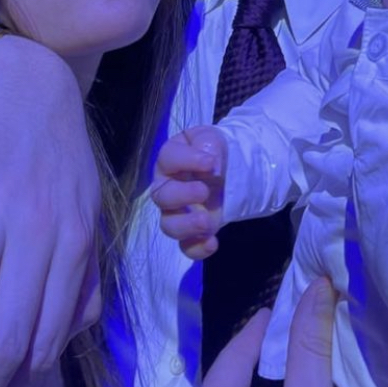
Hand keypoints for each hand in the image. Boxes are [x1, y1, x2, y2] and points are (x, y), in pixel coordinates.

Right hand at [151, 126, 227, 259]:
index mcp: (169, 160)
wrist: (226, 169)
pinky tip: (212, 243)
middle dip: (182, 196)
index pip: (168, 159)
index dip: (187, 160)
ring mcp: (177, 212)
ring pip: (168, 225)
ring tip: (207, 222)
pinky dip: (196, 249)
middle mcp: (167, 187)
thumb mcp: (210, 138)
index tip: (210, 163)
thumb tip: (210, 162)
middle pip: (162, 197)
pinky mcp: (191, 231)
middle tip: (204, 191)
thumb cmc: (210, 150)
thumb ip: (208, 144)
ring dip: (186, 226)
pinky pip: (185, 247)